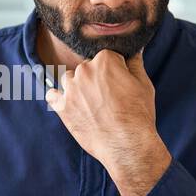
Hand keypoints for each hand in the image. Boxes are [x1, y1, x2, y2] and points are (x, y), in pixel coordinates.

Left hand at [45, 49, 171, 195]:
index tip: (119, 82)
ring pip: (70, 80)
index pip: (106, 57)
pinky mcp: (62, 107)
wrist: (127, 145)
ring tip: (92, 104)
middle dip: (95, 79)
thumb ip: (135, 63)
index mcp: (105, 60)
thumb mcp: (143, 84)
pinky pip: (52, 95)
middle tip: (108, 97)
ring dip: (78, 88)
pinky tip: (69, 104)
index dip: (114, 70)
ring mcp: (71, 89)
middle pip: (87, 68)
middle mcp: (84, 70)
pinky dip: (58, 98)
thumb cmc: (138, 115)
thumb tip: (135, 50)